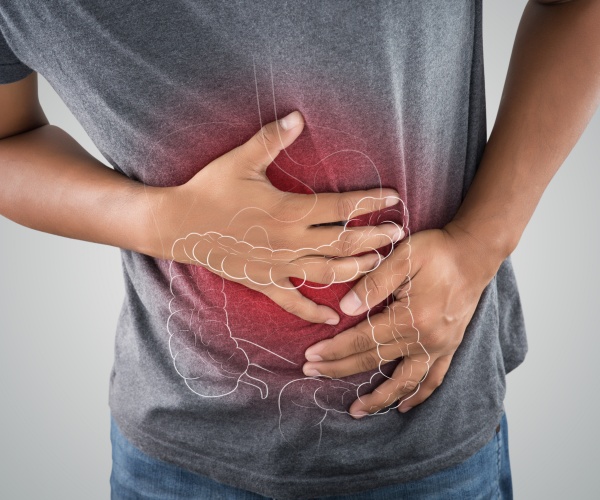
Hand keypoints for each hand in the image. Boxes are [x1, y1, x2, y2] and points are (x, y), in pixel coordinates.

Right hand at [144, 110, 402, 324]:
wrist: (178, 224)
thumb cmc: (210, 189)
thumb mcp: (241, 160)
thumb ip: (272, 138)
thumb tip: (298, 116)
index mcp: (289, 210)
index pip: (341, 208)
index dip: (370, 202)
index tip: (394, 198)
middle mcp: (290, 242)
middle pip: (344, 244)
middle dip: (375, 239)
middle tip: (398, 234)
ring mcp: (278, 266)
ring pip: (328, 274)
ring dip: (356, 270)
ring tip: (378, 265)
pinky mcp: (264, 282)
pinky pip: (293, 302)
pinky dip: (314, 312)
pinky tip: (333, 318)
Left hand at [301, 221, 497, 416]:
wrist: (475, 253)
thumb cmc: (438, 251)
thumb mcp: (403, 256)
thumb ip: (373, 283)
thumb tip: (345, 309)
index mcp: (411, 317)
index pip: (362, 340)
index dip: (334, 350)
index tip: (311, 356)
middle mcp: (426, 339)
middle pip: (375, 361)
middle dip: (340, 369)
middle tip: (313, 373)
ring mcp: (440, 347)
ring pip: (405, 382)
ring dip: (379, 399)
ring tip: (356, 411)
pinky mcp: (450, 347)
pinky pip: (433, 380)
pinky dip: (417, 396)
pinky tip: (403, 406)